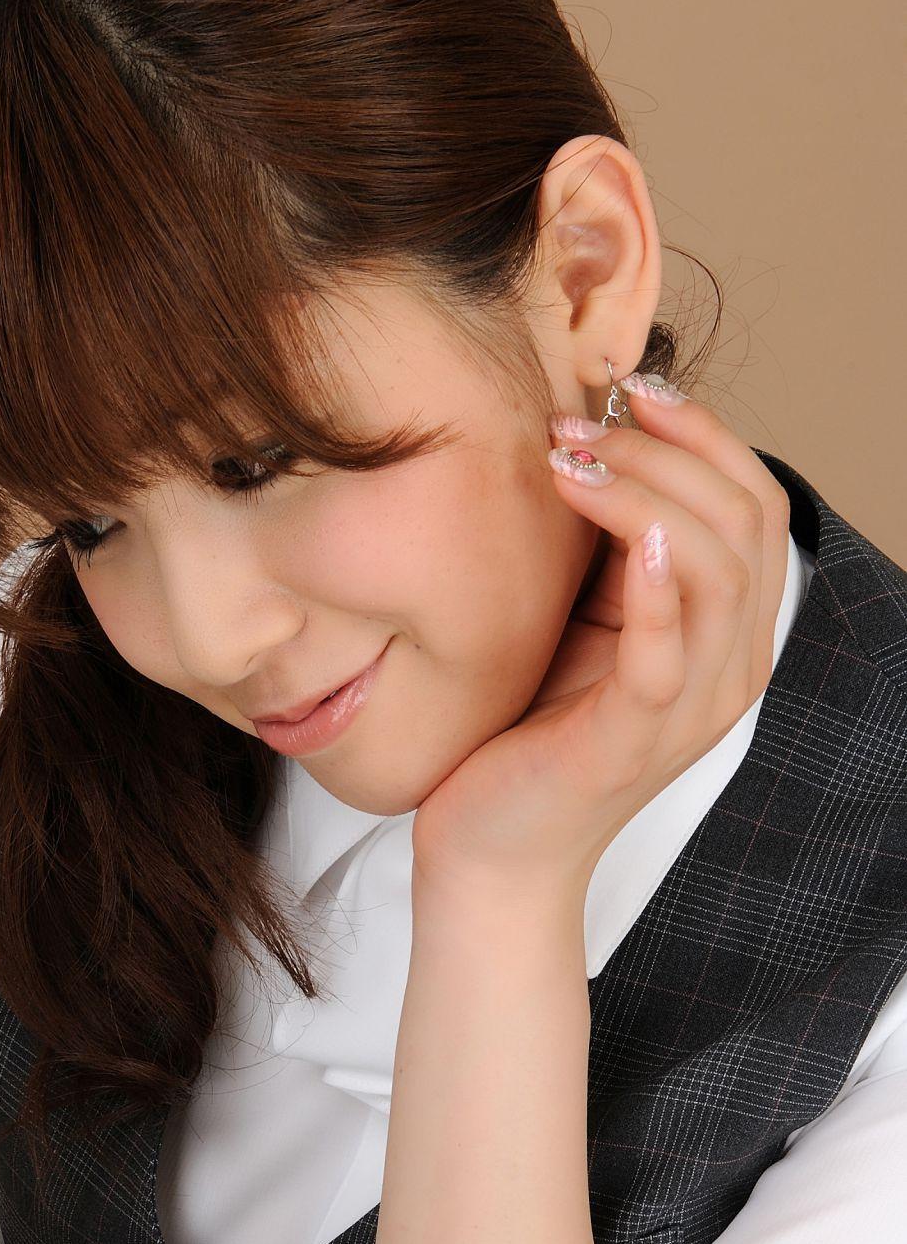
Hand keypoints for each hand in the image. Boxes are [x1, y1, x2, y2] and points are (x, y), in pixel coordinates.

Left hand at [409, 383, 793, 892]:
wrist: (488, 854)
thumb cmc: (523, 737)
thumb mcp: (578, 623)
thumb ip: (606, 553)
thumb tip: (591, 443)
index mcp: (726, 633)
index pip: (756, 503)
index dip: (704, 433)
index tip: (628, 388)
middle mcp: (729, 668)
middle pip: (746, 519)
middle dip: (669, 450)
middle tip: (580, 423)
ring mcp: (688, 707)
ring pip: (717, 570)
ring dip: (648, 495)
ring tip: (571, 463)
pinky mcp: (634, 740)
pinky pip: (668, 653)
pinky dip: (656, 586)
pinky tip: (626, 537)